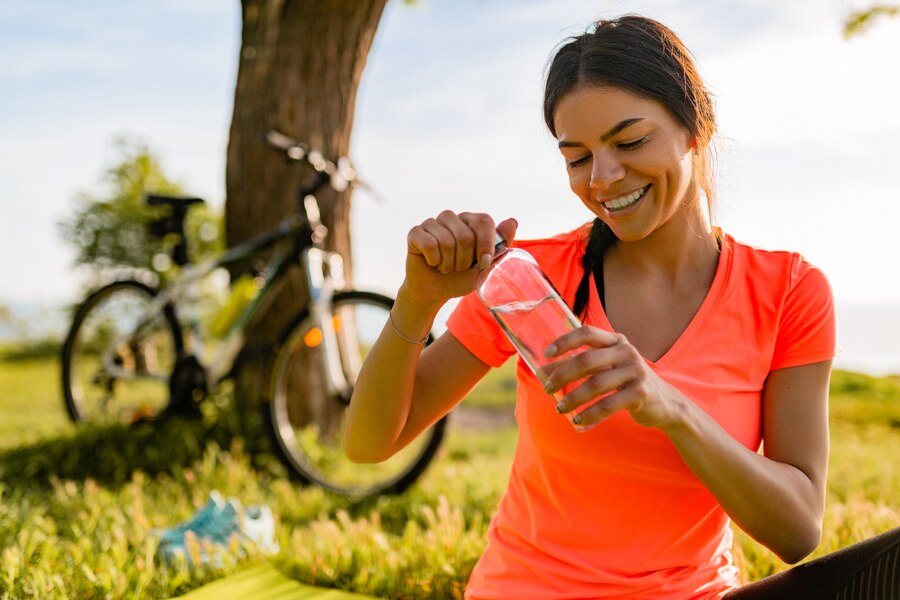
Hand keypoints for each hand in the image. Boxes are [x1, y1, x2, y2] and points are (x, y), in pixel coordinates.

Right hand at [402, 211, 516, 303]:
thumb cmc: (460, 277)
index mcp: (470, 221)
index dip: (486, 244)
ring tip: (445, 266)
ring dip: (448, 263)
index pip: (484, 221)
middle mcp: (452, 218)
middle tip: (458, 268)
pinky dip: (434, 261)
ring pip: (447, 241)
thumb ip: (498, 244)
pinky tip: (432, 263)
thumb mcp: (484, 265)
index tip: (483, 263)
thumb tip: (513, 221)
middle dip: (464, 261)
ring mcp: (432, 223)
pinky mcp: (416, 232)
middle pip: (466, 236)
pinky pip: (429, 244)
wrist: (434, 292)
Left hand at [543, 327, 683, 430]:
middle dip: (562, 375)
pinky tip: (578, 421)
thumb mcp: (609, 366)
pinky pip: (608, 404)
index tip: (546, 355)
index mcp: (616, 340)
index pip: (587, 332)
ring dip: (573, 398)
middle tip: (547, 388)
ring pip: (595, 384)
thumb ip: (585, 364)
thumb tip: (546, 371)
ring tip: (559, 409)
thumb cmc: (627, 383)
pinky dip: (589, 414)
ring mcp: (635, 371)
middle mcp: (626, 351)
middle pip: (587, 360)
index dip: (564, 341)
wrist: (666, 403)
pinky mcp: (640, 392)